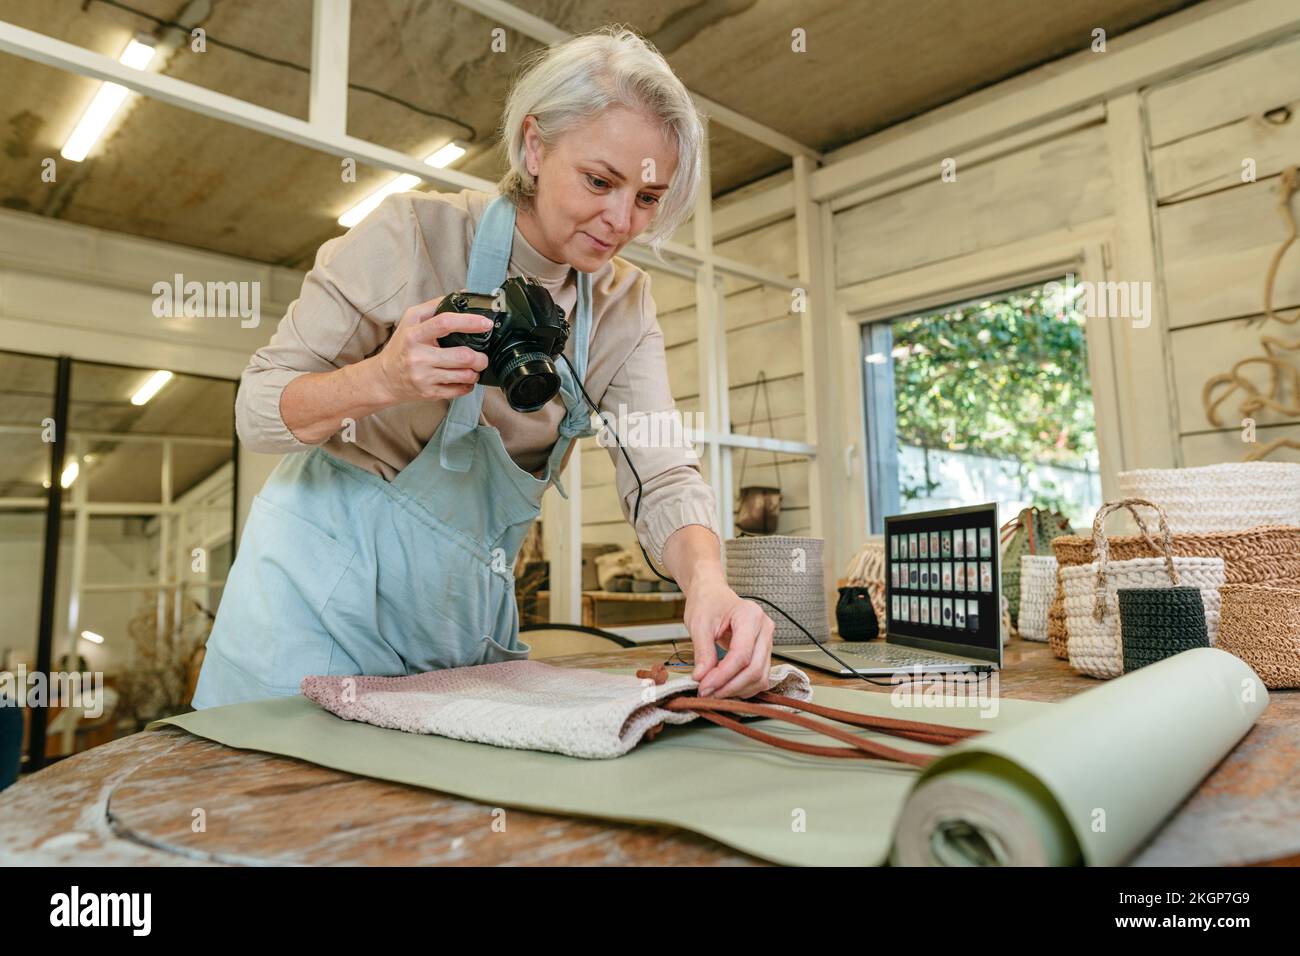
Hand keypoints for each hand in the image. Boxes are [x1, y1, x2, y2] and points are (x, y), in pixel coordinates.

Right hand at [371, 296, 492, 403]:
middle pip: (463, 356)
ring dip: (476, 371)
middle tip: (482, 355)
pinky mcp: (429, 393)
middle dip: (480, 357)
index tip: (485, 324)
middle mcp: (419, 357)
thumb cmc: (402, 346)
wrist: (385, 378)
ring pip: (465, 375)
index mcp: (414, 335)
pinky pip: (460, 391)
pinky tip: (465, 378)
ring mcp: (424, 377)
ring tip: (474, 367)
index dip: (469, 322)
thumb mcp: (410, 320)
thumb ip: (434, 306)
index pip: (445, 323)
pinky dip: (469, 384)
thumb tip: (462, 295)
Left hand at [683, 577, 774, 698]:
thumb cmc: (707, 603)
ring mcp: (768, 641)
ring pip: (760, 676)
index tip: (704, 686)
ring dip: (737, 690)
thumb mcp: (699, 624)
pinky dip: (743, 686)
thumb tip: (702, 678)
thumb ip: (703, 652)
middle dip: (730, 686)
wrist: (713, 595)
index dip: (723, 675)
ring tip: (714, 691)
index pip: (741, 654)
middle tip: (707, 692)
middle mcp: (765, 628)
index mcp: (750, 616)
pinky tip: (725, 687)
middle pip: (754, 668)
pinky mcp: (764, 652)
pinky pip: (759, 676)